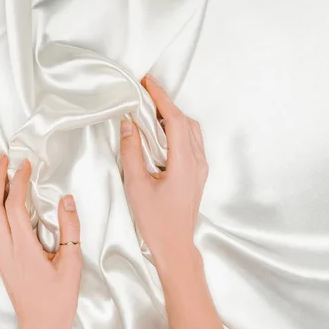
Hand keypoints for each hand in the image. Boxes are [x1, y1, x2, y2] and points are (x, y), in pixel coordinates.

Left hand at [0, 155, 82, 328]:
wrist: (40, 326)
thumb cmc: (57, 301)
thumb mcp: (72, 264)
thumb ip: (70, 230)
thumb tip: (67, 201)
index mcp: (23, 250)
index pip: (14, 207)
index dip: (18, 182)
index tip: (25, 166)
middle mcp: (6, 250)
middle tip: (3, 160)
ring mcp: (0, 255)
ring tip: (0, 174)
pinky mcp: (0, 259)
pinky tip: (0, 201)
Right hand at [120, 76, 225, 328]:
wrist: (175, 246)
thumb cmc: (155, 220)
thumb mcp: (137, 185)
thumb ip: (132, 152)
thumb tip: (128, 124)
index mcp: (185, 163)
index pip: (176, 120)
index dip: (161, 98)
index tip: (147, 82)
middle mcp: (197, 162)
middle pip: (186, 122)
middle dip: (166, 103)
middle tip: (146, 92)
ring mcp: (200, 168)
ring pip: (191, 131)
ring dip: (173, 116)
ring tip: (152, 109)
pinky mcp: (197, 174)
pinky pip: (191, 142)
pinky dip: (178, 129)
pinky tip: (162, 132)